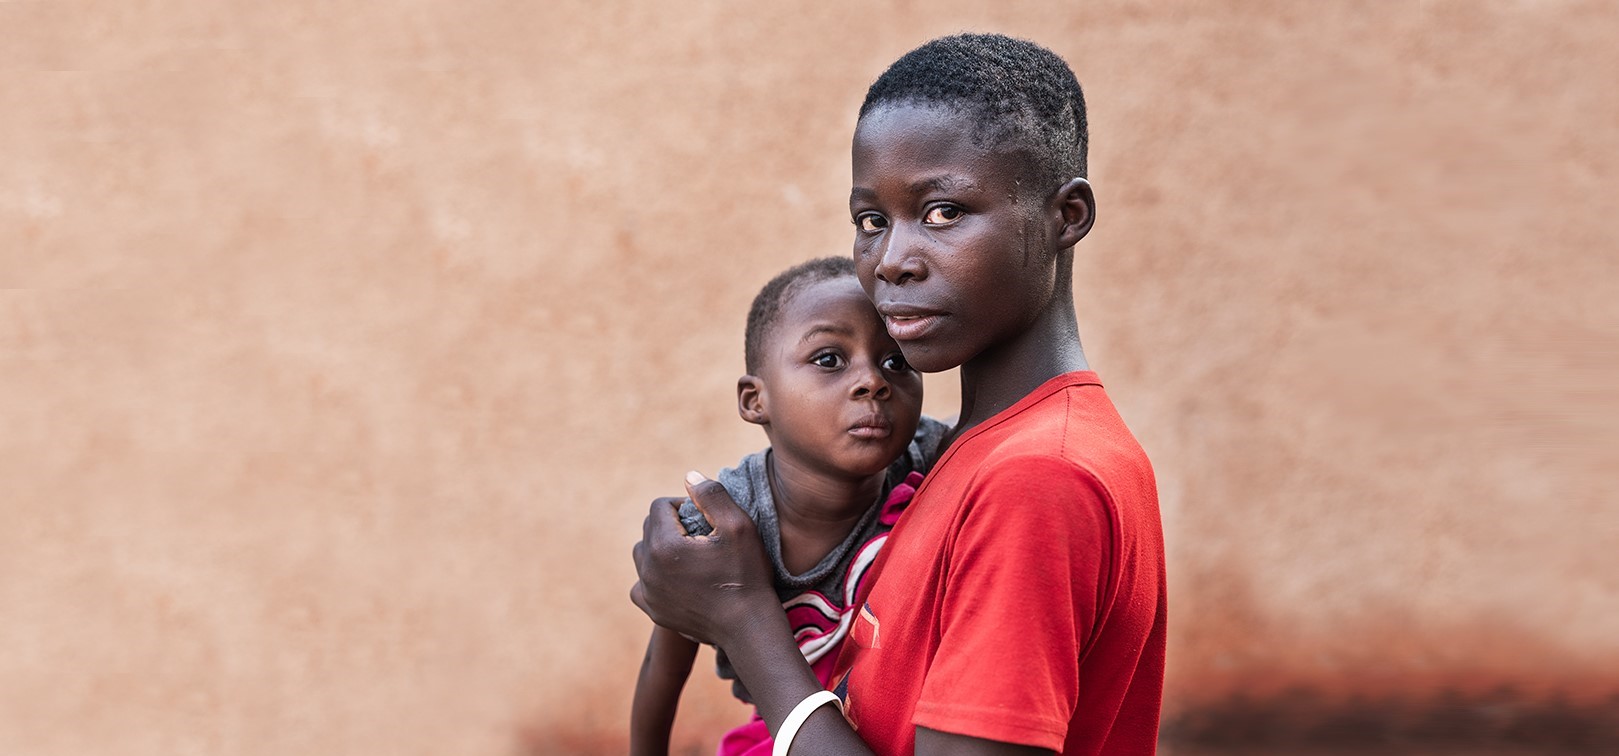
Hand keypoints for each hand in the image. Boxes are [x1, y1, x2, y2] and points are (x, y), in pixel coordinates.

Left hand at [630, 471, 778, 646]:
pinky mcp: (654, 611)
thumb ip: (711, 495)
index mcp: (664, 545)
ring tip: (689, 553)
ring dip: (660, 547)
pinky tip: (675, 578)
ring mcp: (649, 592)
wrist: (748, 626)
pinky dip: (654, 577)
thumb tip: (688, 477)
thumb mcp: (739, 525)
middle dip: (671, 524)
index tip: (704, 516)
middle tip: (702, 534)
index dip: (683, 504)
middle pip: (649, 528)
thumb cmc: (746, 574)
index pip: (660, 506)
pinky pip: (641, 584)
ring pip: (642, 554)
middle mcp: (648, 569)